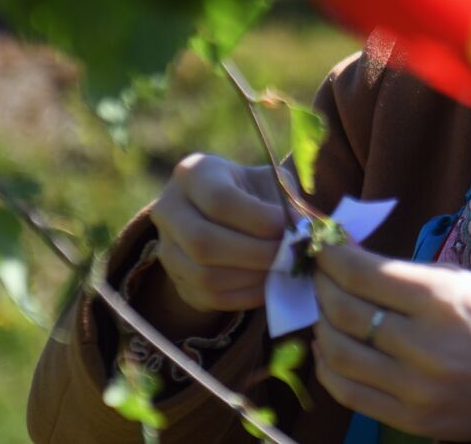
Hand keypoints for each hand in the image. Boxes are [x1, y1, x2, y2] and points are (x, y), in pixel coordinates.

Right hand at [147, 153, 295, 313]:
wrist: (220, 213)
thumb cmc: (252, 191)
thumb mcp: (268, 181)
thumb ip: (286, 200)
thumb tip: (304, 228)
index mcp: (193, 174)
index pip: (220, 200)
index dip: (260, 218)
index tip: (293, 227)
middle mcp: (168, 210)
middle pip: (204, 242)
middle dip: (256, 253)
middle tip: (291, 255)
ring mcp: (166, 249)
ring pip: (204, 275)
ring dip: (252, 277)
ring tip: (284, 269)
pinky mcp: (177, 281)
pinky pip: (210, 298)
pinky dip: (246, 295)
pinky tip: (271, 285)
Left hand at [311, 243, 470, 442]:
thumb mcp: (463, 282)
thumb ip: (404, 272)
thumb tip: (348, 252)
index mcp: (443, 298)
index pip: (363, 274)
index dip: (330, 257)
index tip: (321, 247)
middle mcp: (425, 343)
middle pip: (344, 311)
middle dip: (321, 286)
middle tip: (318, 275)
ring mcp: (416, 387)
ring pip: (338, 353)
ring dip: (320, 325)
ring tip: (324, 310)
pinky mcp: (411, 419)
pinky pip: (348, 392)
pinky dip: (328, 367)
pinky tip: (330, 347)